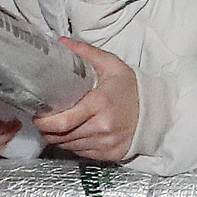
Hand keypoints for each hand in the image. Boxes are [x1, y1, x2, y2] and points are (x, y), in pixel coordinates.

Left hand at [28, 40, 136, 163]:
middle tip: (43, 121)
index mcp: (100, 104)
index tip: (37, 115)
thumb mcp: (112, 65)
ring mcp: (106, 143)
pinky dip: (74, 145)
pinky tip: (75, 134)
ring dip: (59, 138)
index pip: (62, 121)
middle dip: (47, 131)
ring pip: (69, 146)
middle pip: (61, 136)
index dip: (44, 122)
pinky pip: (81, 153)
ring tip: (57, 127)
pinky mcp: (109, 154)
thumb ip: (86, 52)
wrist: (158, 111)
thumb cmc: (132, 88)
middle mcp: (102, 127)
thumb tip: (62, 42)